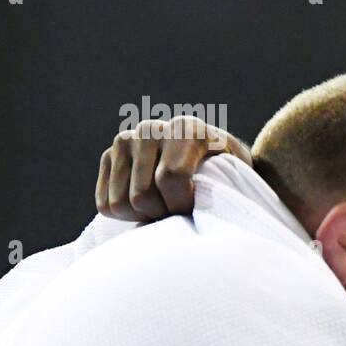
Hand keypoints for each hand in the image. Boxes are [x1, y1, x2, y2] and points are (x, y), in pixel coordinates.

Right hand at [96, 115, 250, 220]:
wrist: (212, 160)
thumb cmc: (231, 174)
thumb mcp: (240, 175)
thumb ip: (226, 186)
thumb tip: (202, 211)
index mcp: (187, 129)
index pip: (171, 178)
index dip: (182, 205)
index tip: (196, 209)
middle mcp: (151, 129)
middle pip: (142, 196)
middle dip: (163, 214)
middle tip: (181, 212)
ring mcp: (125, 141)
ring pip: (120, 204)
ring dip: (144, 216)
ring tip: (166, 208)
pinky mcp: (108, 157)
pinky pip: (105, 204)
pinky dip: (127, 215)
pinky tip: (149, 205)